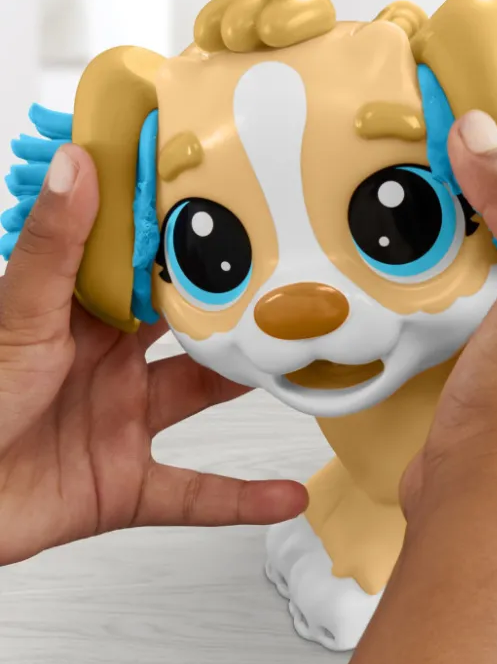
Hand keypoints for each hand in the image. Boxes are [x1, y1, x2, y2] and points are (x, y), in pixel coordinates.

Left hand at [0, 145, 306, 566]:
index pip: (145, 267)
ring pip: (202, 396)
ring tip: (300, 357)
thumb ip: (54, 248)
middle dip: (233, 305)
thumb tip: (79, 164)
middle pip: (188, 327)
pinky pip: (195, 494)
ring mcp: (122, 423)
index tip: (232, 203)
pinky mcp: (128, 484)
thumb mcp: (16, 317)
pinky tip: (286, 494)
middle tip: (286, 274)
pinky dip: (240, 499)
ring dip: (248, 383)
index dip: (185, 237)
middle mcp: (109, 365)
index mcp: (80, 317)